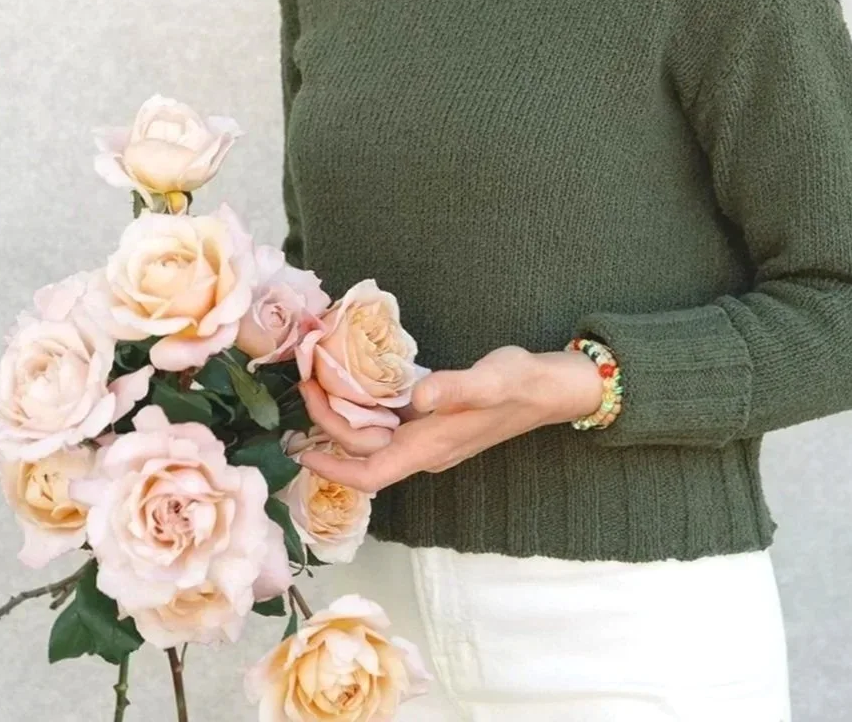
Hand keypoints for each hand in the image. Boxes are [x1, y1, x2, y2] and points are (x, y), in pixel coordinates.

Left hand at [296, 344, 601, 491]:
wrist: (552, 388)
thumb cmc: (522, 383)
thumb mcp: (491, 380)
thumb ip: (454, 387)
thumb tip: (417, 395)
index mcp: (431, 446)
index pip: (370, 472)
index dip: (331, 466)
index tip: (299, 447)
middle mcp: (425, 448)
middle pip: (364, 453)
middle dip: (326, 429)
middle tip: (302, 390)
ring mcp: (429, 436)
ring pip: (374, 439)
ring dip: (342, 420)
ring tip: (315, 387)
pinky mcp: (434, 420)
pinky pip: (388, 423)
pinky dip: (364, 408)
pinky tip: (352, 385)